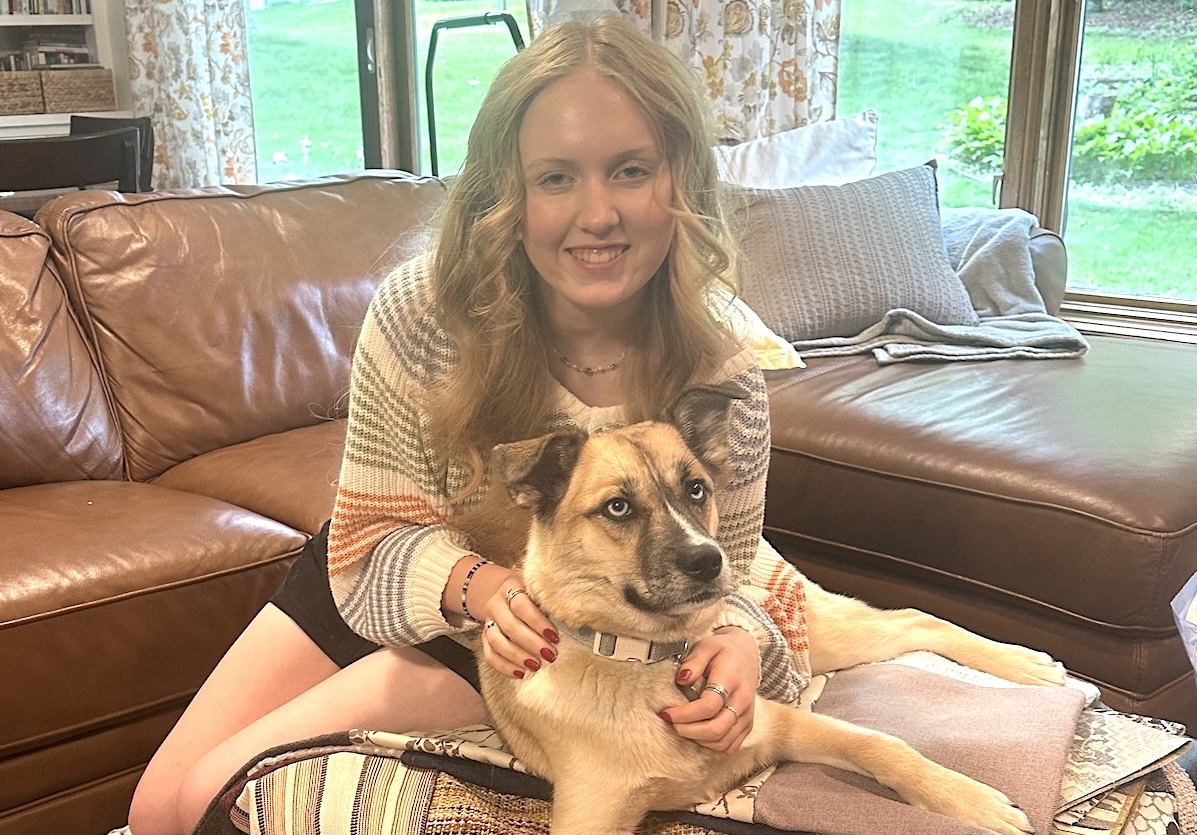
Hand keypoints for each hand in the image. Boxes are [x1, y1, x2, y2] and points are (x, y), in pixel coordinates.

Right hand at [478, 578, 560, 679]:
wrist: (501, 591)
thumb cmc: (530, 595)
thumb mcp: (538, 592)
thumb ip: (549, 605)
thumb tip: (572, 626)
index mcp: (511, 587)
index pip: (521, 605)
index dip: (537, 622)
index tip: (555, 637)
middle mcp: (496, 604)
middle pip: (509, 626)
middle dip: (531, 643)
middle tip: (550, 655)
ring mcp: (488, 621)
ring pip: (496, 641)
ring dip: (517, 656)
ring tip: (536, 666)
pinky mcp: (484, 637)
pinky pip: (489, 654)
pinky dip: (504, 666)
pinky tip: (520, 673)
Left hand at [659, 626, 759, 752]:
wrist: (746, 655)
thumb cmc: (722, 650)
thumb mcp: (706, 646)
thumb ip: (693, 661)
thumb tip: (681, 679)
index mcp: (731, 679)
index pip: (709, 706)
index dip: (684, 714)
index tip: (666, 713)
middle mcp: (742, 701)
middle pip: (716, 729)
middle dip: (688, 731)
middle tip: (671, 723)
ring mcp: (747, 716)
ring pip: (723, 742)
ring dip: (698, 740)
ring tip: (682, 727)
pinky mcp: (747, 725)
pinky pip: (730, 746)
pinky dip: (711, 745)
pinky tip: (698, 734)